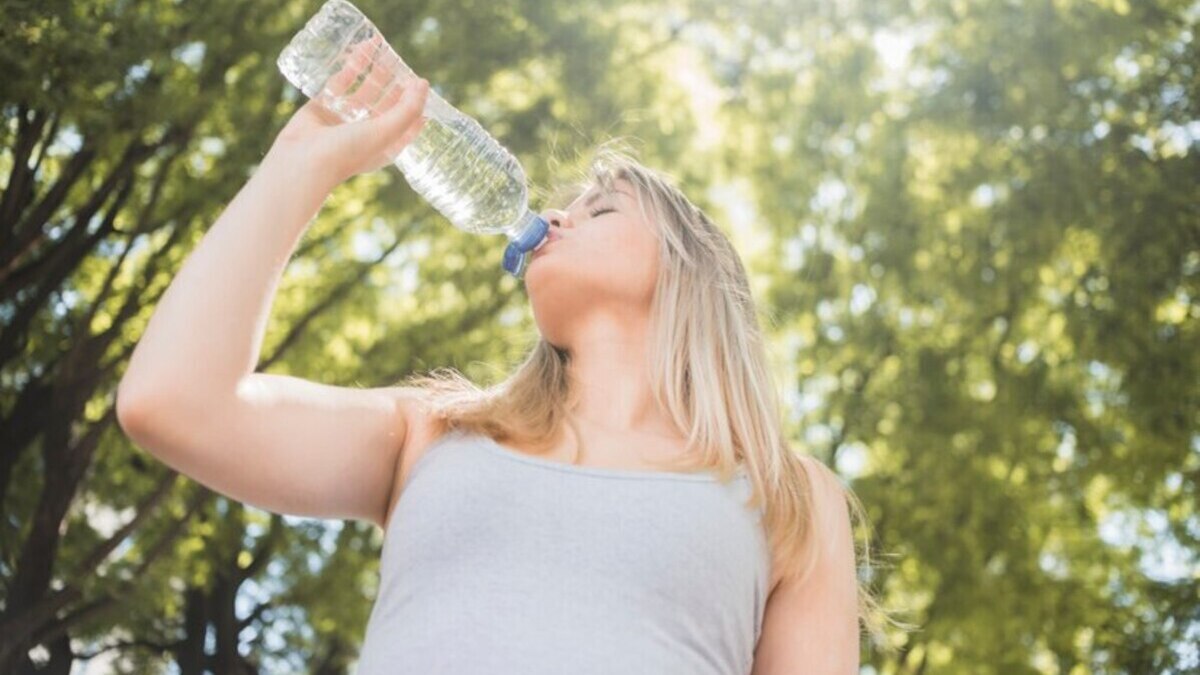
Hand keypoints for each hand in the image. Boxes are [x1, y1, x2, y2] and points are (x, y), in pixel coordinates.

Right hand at [269, 35, 430, 187]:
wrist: (302, 161)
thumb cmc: (349, 152)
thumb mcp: (388, 131)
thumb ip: (409, 108)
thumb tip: (423, 83)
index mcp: (384, 146)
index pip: (407, 124)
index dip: (416, 105)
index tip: (421, 83)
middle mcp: (365, 134)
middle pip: (385, 104)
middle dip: (394, 83)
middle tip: (400, 61)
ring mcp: (343, 121)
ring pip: (363, 90)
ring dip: (373, 71)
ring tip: (381, 50)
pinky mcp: (323, 107)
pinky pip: (339, 83)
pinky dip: (350, 67)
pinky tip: (361, 50)